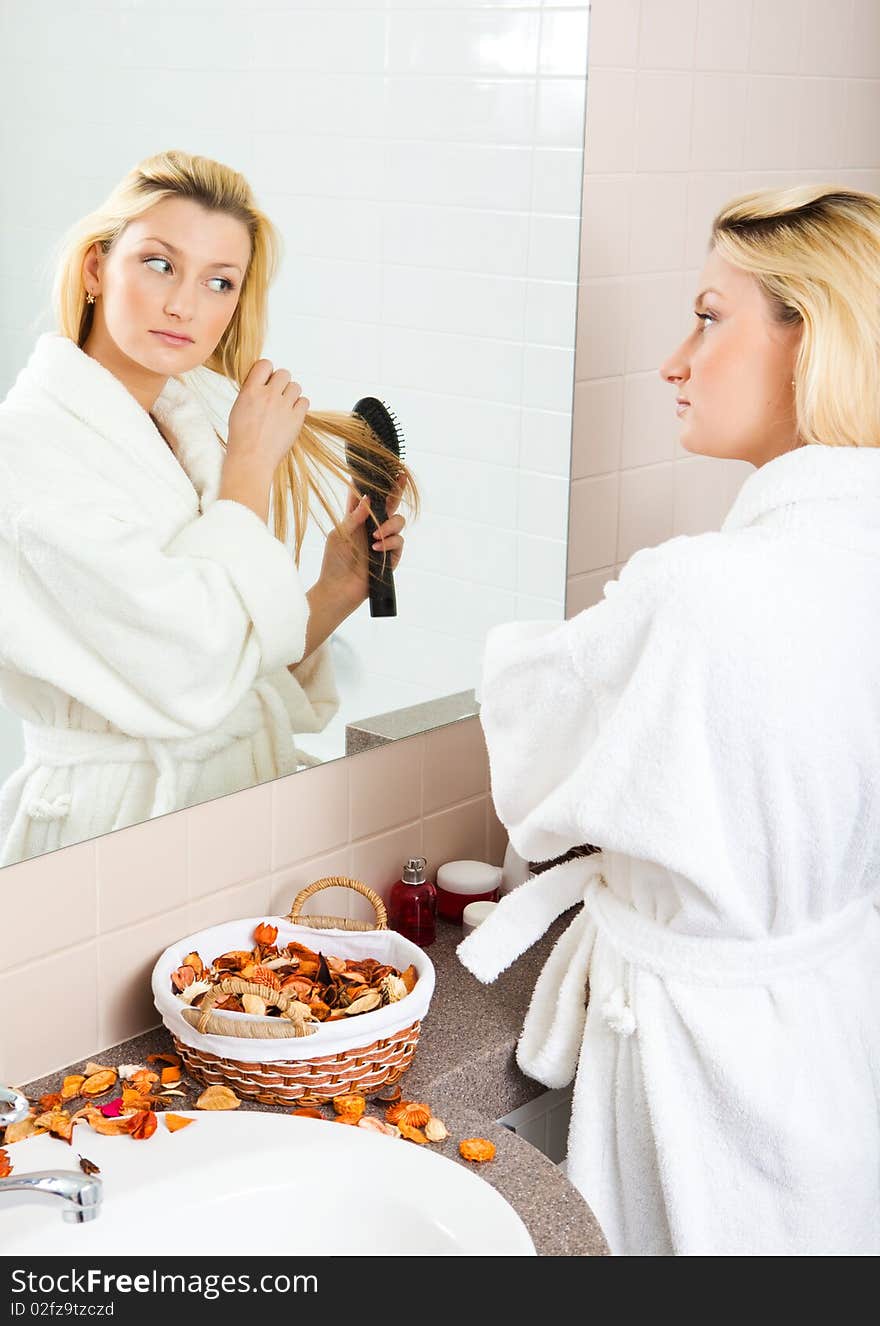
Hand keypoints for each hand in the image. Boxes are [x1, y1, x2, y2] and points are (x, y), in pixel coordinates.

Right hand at [226, 359, 309, 474]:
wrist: (251, 459)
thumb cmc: (242, 439)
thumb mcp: (238, 409)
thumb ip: (251, 393)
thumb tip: (261, 386)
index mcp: (251, 391)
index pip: (264, 365)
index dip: (268, 372)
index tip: (268, 380)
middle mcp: (268, 395)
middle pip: (284, 373)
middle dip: (281, 383)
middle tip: (277, 396)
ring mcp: (284, 406)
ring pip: (296, 386)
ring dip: (291, 394)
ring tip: (284, 407)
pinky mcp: (296, 418)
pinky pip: (305, 401)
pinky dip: (300, 407)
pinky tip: (292, 415)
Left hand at [319, 474, 407, 616]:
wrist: (339, 589)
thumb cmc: (334, 561)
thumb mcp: (339, 533)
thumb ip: (354, 516)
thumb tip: (367, 498)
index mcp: (358, 518)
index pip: (370, 496)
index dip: (377, 482)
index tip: (386, 468)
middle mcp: (373, 527)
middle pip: (390, 504)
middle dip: (397, 490)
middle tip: (400, 478)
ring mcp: (384, 541)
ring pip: (398, 522)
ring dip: (389, 526)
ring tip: (376, 536)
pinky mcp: (391, 556)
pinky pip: (399, 542)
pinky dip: (389, 543)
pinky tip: (377, 549)